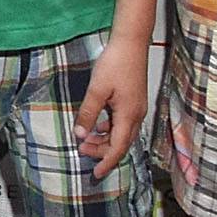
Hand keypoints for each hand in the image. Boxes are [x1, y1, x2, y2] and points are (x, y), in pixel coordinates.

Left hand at [73, 38, 150, 172]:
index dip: (106, 162)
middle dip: (102, 151)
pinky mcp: (134, 100)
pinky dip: (110, 128)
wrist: (132, 43)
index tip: (96, 174)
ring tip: (86, 139)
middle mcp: (136, 115)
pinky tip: (98, 125)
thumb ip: (88, 113)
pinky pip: (123, 123)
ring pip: (122, 133)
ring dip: (105, 140)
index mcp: (128, 115)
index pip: (117, 148)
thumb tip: (79, 134)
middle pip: (121, 143)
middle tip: (82, 150)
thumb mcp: (96, 90)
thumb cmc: (115, 63)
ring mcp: (137, 108)